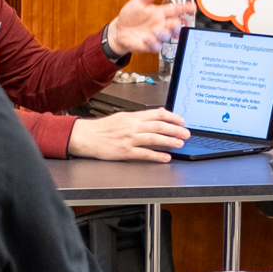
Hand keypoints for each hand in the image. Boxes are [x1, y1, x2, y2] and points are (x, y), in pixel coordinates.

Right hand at [68, 109, 190, 161]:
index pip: (157, 114)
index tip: (181, 121)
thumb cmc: (102, 128)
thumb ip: (139, 117)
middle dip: (175, 130)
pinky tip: (165, 157)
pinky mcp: (125, 152)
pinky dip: (157, 156)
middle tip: (186, 133)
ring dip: (169, 142)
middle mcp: (132, 127)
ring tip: (179, 144)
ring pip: (154, 139)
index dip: (172, 117)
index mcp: (132, 117)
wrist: (86, 137)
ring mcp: (129, 139)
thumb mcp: (122, 116)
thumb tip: (156, 114)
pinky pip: (144, 154)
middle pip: (159, 126)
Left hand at [105, 0, 192, 56]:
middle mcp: (161, 24)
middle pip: (175, 25)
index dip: (185, 8)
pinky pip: (155, 46)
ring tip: (157, 31)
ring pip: (166, 36)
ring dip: (164, 34)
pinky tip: (147, 38)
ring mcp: (155, 35)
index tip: (192, 7)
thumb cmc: (131, 16)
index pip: (176, 10)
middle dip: (177, 24)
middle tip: (175, 22)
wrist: (119, 29)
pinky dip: (152, 43)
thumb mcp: (139, 1)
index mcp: (160, 13)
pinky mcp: (149, 45)